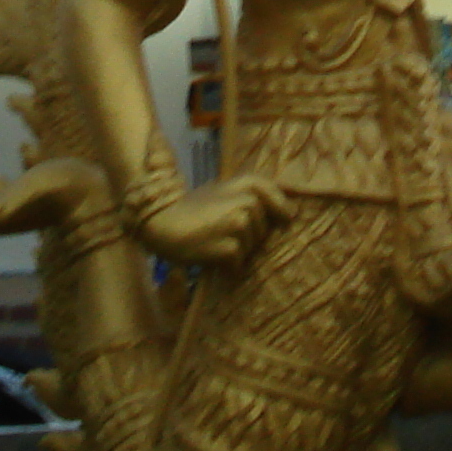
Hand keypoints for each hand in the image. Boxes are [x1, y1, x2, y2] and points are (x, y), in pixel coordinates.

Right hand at [140, 174, 289, 271]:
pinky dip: (228, 266)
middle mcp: (247, 202)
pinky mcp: (233, 248)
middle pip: (264, 228)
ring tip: (214, 241)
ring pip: (253, 247)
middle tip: (221, 231)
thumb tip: (288, 210)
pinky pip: (240, 263)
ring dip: (238, 250)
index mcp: (245, 184)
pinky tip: (211, 256)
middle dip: (250, 235)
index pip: (274, 192)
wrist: (162, 223)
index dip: (281, 205)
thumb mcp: (221, 191)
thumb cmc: (191, 209)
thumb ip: (248, 195)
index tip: (286, 217)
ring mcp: (240, 225)